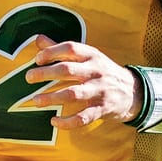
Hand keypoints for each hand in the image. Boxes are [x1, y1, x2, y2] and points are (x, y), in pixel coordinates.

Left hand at [25, 35, 141, 128]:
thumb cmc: (102, 72)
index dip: (52, 52)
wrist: (133, 91)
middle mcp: (96, 71)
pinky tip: (54, 121)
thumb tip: (38, 39)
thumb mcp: (87, 56)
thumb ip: (62, 49)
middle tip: (28, 78)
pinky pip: (83, 117)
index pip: (70, 48)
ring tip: (36, 100)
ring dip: (52, 98)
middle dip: (46, 74)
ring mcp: (100, 91)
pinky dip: (67, 121)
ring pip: (73, 94)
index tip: (37, 59)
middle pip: (68, 70)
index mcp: (92, 55)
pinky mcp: (102, 109)